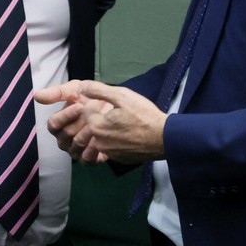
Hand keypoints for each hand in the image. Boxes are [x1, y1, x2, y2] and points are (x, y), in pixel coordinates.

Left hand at [37, 80, 167, 164]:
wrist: (164, 138)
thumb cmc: (143, 115)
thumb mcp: (122, 96)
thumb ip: (99, 90)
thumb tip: (82, 87)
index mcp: (97, 126)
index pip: (85, 111)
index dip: (95, 104)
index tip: (108, 102)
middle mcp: (99, 142)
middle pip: (91, 125)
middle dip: (100, 117)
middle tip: (117, 112)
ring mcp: (109, 153)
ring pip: (100, 137)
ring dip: (106, 129)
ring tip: (122, 122)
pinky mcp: (118, 159)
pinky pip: (110, 148)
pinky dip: (114, 140)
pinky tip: (127, 134)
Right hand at [37, 80, 113, 163]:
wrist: (114, 108)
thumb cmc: (90, 98)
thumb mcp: (74, 90)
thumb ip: (57, 93)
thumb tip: (37, 95)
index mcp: (58, 125)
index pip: (53, 124)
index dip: (65, 116)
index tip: (80, 106)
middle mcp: (64, 140)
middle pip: (65, 135)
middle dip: (81, 122)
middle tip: (95, 113)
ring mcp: (75, 151)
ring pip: (76, 146)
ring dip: (89, 133)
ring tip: (101, 123)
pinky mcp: (88, 160)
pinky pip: (87, 159)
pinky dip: (94, 149)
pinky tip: (102, 137)